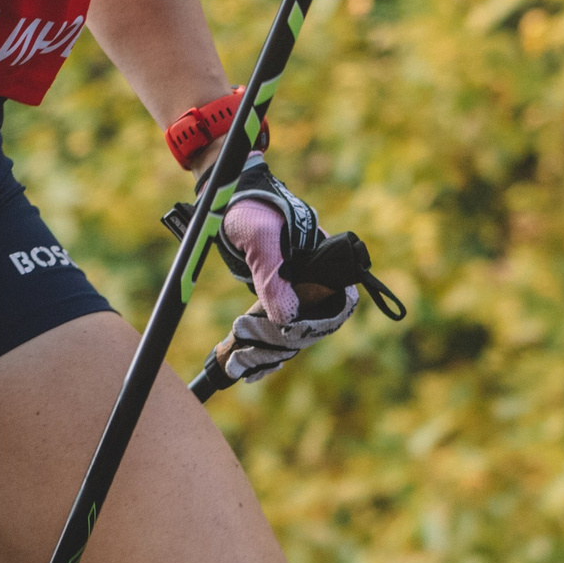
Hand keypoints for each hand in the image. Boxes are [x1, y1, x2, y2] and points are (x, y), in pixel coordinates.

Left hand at [210, 157, 359, 379]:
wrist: (226, 193)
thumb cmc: (250, 207)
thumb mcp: (260, 239)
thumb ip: (274, 277)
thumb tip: (287, 320)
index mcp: (324, 257)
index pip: (337, 301)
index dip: (319, 324)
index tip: (293, 339)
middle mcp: (315, 273)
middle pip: (315, 320)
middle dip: (290, 343)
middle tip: (259, 359)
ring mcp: (295, 283)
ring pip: (295, 326)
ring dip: (275, 349)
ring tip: (248, 368)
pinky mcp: (274, 290)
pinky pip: (277, 323)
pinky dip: (267, 345)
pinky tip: (252, 367)